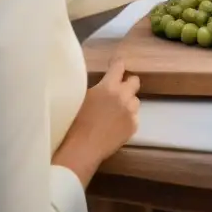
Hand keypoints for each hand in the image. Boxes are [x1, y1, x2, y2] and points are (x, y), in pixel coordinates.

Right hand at [53, 55, 139, 185]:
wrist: (82, 148)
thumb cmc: (76, 122)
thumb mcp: (83, 97)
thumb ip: (98, 88)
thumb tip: (104, 84)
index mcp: (109, 86)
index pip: (119, 66)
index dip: (117, 64)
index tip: (115, 64)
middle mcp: (124, 96)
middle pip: (135, 81)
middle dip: (128, 82)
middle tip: (119, 88)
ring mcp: (131, 112)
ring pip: (135, 100)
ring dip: (128, 102)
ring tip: (116, 111)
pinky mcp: (134, 126)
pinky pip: (134, 117)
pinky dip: (127, 118)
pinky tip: (116, 125)